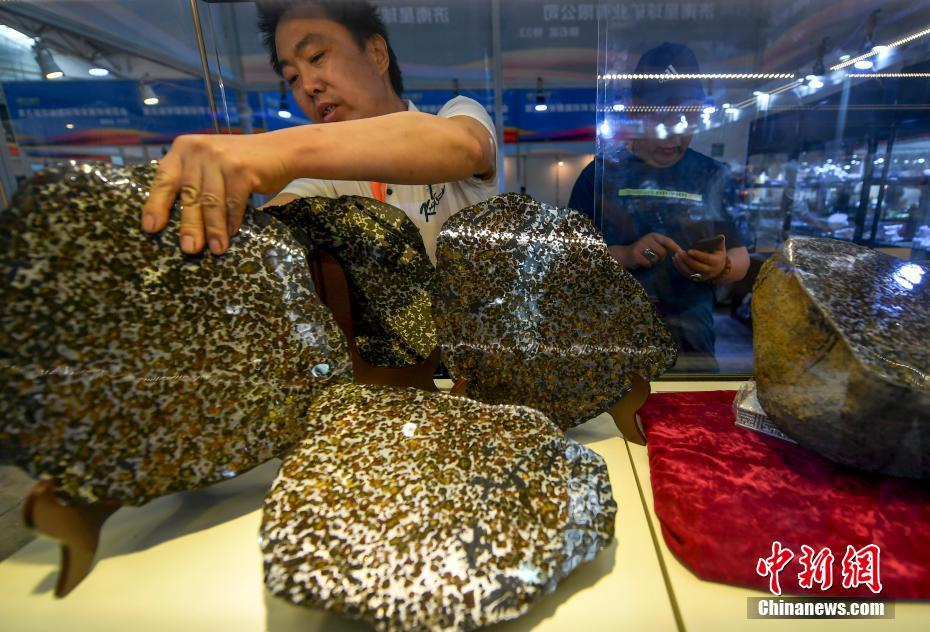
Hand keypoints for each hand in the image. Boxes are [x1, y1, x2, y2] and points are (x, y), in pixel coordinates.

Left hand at [141, 133, 293, 254]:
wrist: (279, 150)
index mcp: (184, 149)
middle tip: (189, 249)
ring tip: (216, 249)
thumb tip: (179, 222)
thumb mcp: (209, 165)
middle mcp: (199, 150)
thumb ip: (192, 181)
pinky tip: (232, 233)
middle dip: (189, 225)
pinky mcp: (241, 169)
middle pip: (189, 195)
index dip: (156, 205)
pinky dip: (233, 220)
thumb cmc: (240, 164)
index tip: (151, 228)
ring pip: (211, 202)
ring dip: (214, 229)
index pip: (164, 179)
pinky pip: (233, 202)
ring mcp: (220, 158)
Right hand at [612, 232, 683, 269]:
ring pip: (656, 258)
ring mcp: (640, 246)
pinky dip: (646, 265)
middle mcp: (647, 238)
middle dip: (660, 258)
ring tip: (646, 258)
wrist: (624, 255)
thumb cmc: (642, 251)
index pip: (668, 241)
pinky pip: (648, 263)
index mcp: (653, 235)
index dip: (676, 247)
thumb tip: (680, 251)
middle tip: (653, 257)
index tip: (682, 253)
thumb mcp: (653, 245)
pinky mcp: (635, 254)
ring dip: (653, 262)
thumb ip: (663, 246)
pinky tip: (641, 262)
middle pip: (663, 252)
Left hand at [672, 235, 727, 280]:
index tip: (689, 250)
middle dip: (687, 260)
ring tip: (676, 255)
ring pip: (690, 272)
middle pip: (697, 266)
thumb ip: (720, 241)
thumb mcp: (721, 248)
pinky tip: (674, 260)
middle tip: (680, 252)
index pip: (706, 259)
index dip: (697, 255)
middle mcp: (710, 271)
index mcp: (716, 262)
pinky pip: (686, 274)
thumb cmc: (718, 254)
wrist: (719, 268)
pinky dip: (679, 268)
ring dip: (681, 264)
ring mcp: (702, 276)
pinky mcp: (696, 279)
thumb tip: (721, 236)